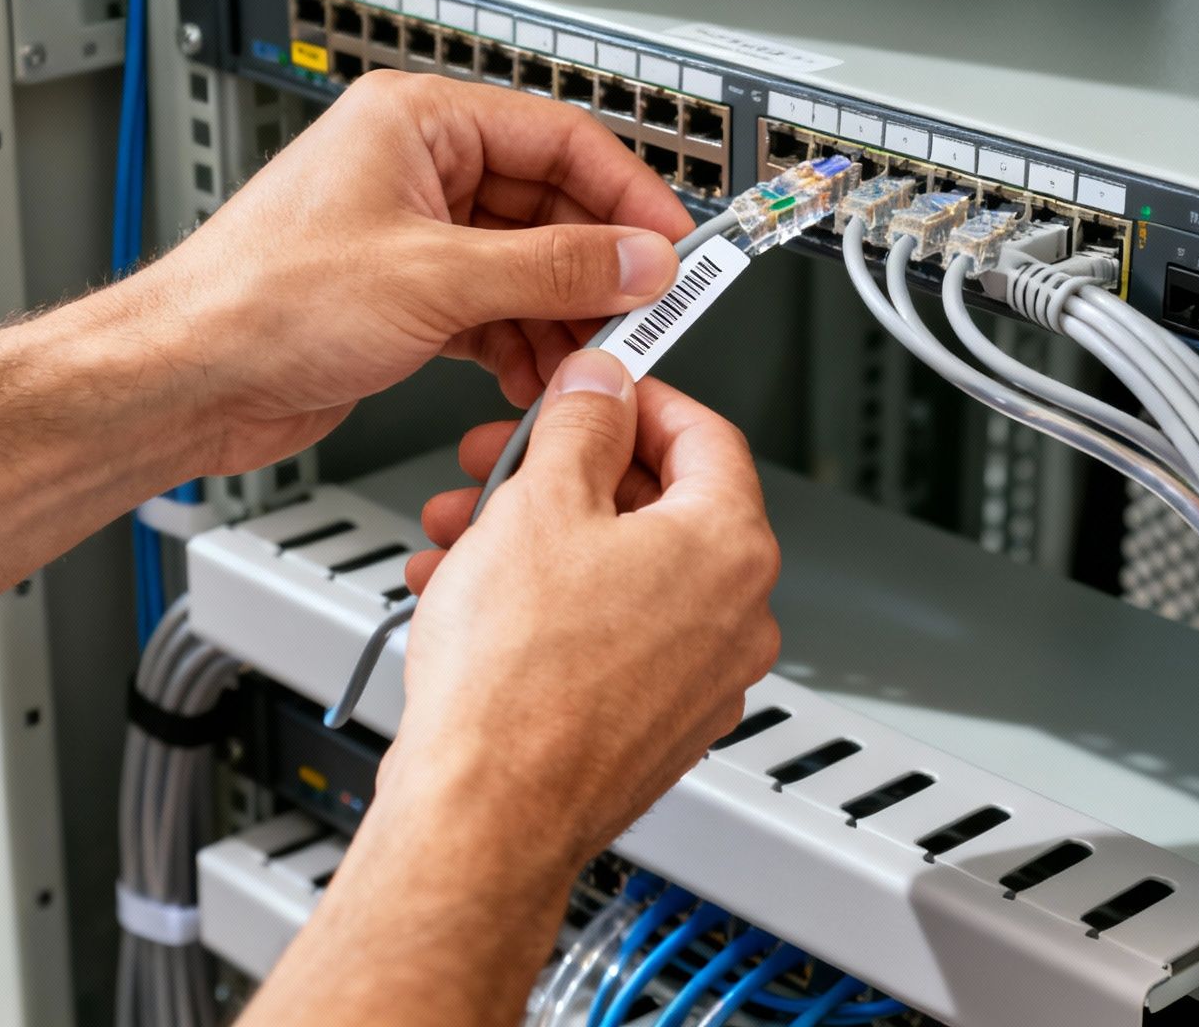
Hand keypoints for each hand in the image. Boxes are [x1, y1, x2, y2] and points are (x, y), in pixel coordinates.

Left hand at [109, 72, 693, 475]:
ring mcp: (409, 236)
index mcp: (416, 123)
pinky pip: (492, 309)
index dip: (627, 195)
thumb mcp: (436, 280)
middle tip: (643, 315)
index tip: (674, 246)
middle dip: (596, 270)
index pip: (558, 139)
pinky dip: (521, 343)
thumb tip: (639, 260)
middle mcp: (414, 170)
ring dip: (561, 317)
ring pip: (524, 266)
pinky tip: (538, 377)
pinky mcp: (403, 297)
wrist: (185, 381)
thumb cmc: (260, 303)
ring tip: (590, 359)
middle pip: (547, 207)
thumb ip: (553, 268)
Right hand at [380, 350, 782, 871]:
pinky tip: (476, 601)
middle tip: (499, 467)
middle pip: (656, 505)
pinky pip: (612, 637)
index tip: (591, 391)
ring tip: (461, 540)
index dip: (635, 398)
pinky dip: (550, 607)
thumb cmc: (515, 681)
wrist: (485, 813)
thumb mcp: (539, 503)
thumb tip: (603, 386)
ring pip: (622, 574)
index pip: (705, 434)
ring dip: (539, 542)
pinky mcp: (659, 725)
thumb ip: (582, 423)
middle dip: (562, 477)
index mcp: (730, 548)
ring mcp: (703, 679)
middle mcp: (737, 617)